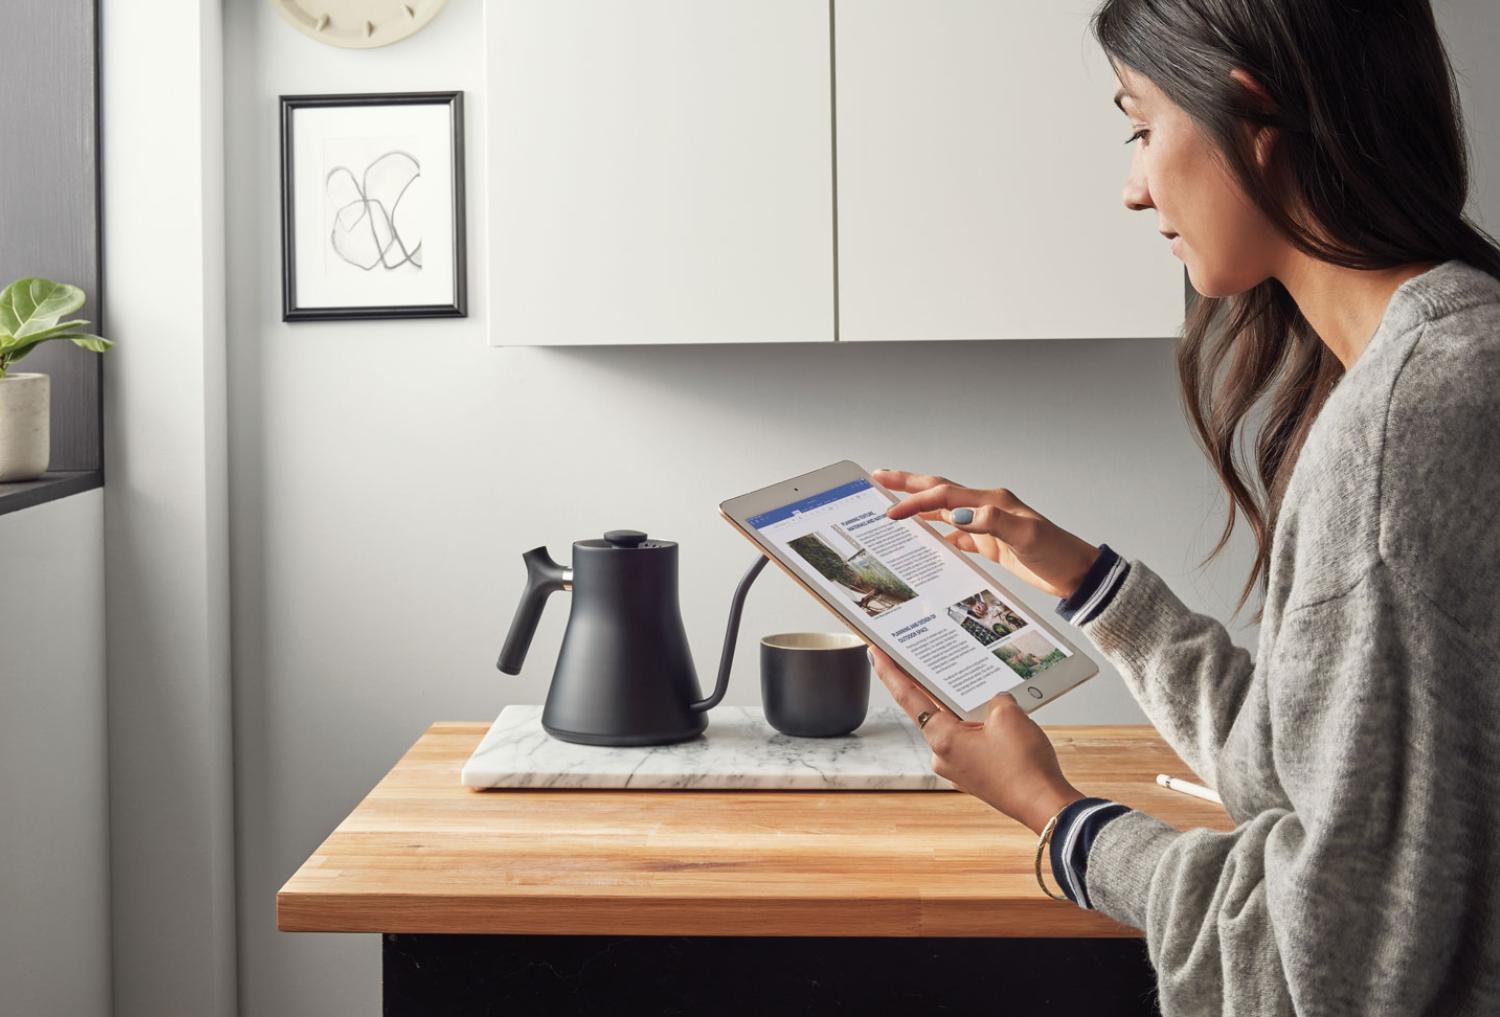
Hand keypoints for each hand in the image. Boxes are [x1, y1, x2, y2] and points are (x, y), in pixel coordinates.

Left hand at [869, 645, 1084, 834]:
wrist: (1045, 804)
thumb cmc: (1024, 766)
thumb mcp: (1009, 716)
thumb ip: (995, 698)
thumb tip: (993, 700)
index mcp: (942, 738)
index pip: (908, 697)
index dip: (890, 672)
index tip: (876, 653)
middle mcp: (943, 755)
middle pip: (931, 710)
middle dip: (936, 686)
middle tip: (933, 659)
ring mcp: (957, 768)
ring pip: (954, 727)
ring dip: (965, 709)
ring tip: (983, 690)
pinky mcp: (974, 775)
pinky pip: (969, 742)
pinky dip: (978, 727)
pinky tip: (998, 718)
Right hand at [872, 469, 1099, 597]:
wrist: (1078, 574)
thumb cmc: (1058, 553)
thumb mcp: (1027, 536)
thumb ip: (992, 523)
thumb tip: (958, 515)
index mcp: (991, 501)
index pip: (944, 495)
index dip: (915, 500)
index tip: (891, 511)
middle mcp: (986, 508)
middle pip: (939, 492)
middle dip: (907, 485)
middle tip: (878, 478)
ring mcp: (986, 525)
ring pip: (943, 511)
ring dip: (918, 507)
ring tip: (892, 505)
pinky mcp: (990, 544)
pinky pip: (955, 535)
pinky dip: (937, 534)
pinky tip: (924, 540)